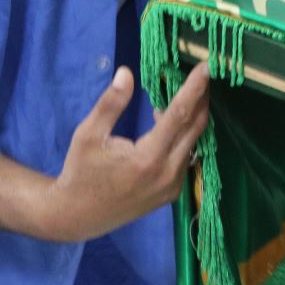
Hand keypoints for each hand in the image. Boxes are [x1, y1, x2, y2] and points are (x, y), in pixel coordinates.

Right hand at [42, 63, 209, 241]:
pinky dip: (183, 136)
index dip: (194, 88)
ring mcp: (172, 186)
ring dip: (191, 117)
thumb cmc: (80, 172)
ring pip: (194, 143)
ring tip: (183, 94)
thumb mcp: (88, 135)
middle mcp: (167, 174)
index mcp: (147, 159)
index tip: (207, 67)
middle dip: (201, 98)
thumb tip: (126, 73)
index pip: (179, 115)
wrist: (77, 217)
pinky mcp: (172, 193)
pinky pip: (186, 157)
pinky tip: (168, 124)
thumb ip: (110, 104)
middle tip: (202, 75)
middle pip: (195, 127)